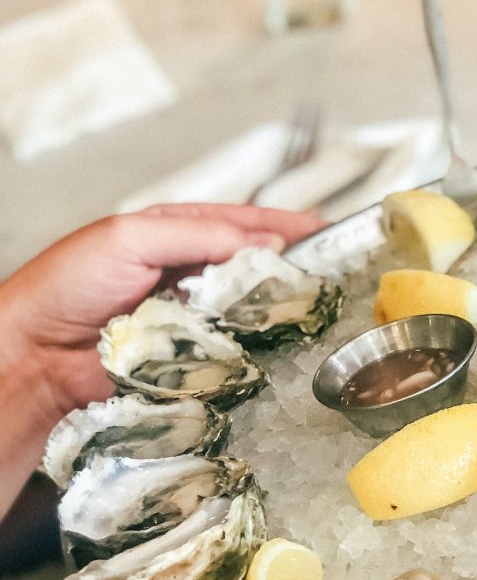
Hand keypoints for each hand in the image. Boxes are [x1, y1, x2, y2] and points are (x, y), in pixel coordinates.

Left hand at [0, 203, 323, 517]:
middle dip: (295, 267)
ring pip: (252, 308)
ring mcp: (196, 316)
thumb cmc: (69, 285)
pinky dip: (261, 344)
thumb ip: (199, 235)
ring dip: (283, 308)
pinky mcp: (195, 356)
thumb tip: (264, 246)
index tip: (328, 231)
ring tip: (323, 307)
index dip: (287, 226)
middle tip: (336, 273)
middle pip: (256, 266)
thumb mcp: (131, 237)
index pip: (244, 223)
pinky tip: (286, 343)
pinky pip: (238, 347)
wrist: (37, 355)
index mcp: (178, 233)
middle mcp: (192, 273)